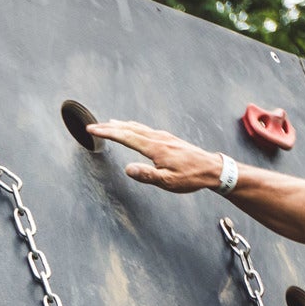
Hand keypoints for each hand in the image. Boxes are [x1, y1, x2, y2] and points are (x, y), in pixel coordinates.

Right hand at [85, 120, 222, 192]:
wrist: (211, 168)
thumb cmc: (190, 177)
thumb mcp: (168, 181)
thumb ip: (147, 175)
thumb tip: (127, 169)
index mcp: (155, 148)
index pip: (125, 137)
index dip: (107, 133)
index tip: (92, 129)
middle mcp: (158, 138)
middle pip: (128, 129)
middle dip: (109, 127)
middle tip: (93, 125)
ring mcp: (163, 137)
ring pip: (137, 127)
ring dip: (121, 125)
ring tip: (109, 124)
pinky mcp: (168, 138)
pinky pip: (145, 129)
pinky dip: (133, 127)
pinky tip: (134, 129)